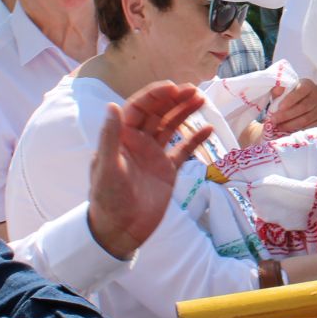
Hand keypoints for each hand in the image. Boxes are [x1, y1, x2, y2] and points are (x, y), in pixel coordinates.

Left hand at [87, 80, 213, 258]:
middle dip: (174, 100)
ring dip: (185, 112)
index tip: (172, 87)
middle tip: (193, 90)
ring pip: (171, 127)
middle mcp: (139, 141)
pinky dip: (195, 139)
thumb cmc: (108, 199)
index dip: (155, 96)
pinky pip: (183, 150)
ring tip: (201, 100)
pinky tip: (208, 129)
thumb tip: (111, 105)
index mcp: (122, 137)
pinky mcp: (167, 170)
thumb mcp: (107, 167)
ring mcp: (154, 155)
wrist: (120, 230)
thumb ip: (109, 137)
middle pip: (157, 113)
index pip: (139, 108)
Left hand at [267, 79, 316, 134]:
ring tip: (278, 127)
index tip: (279, 107)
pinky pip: (310, 127)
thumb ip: (280, 90)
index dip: (290, 100)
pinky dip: (299, 131)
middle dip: (286, 115)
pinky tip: (289, 132)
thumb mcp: (287, 91)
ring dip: (290, 125)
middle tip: (274, 120)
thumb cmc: (294, 97)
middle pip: (302, 107)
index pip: (300, 91)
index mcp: (308, 85)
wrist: (310, 104)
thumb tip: (275, 91)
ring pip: (305, 119)